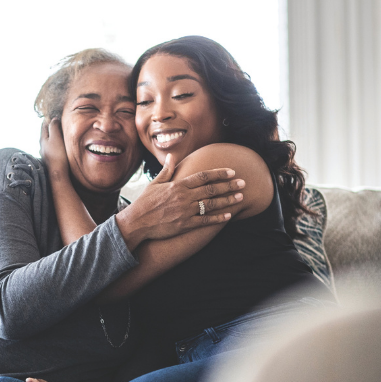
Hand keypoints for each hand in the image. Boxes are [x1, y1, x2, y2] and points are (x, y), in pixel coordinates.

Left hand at [40, 118, 68, 178]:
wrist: (58, 172)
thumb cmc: (58, 154)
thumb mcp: (56, 137)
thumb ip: (54, 127)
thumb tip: (53, 119)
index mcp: (42, 139)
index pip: (44, 125)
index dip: (49, 119)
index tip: (55, 115)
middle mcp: (42, 146)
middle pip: (46, 133)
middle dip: (51, 127)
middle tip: (58, 122)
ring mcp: (45, 153)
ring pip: (49, 141)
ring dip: (53, 136)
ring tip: (60, 133)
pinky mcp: (50, 159)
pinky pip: (52, 147)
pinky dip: (55, 143)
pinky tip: (59, 146)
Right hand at [116, 153, 244, 247]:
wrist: (137, 223)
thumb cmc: (145, 202)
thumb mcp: (155, 184)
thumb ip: (167, 170)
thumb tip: (173, 156)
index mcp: (178, 185)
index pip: (203, 176)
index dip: (219, 173)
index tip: (231, 172)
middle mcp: (184, 197)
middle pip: (211, 189)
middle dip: (229, 186)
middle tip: (243, 183)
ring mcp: (185, 211)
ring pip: (211, 204)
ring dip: (227, 200)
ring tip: (240, 197)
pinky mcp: (185, 225)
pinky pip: (205, 221)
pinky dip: (217, 218)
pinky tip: (228, 216)